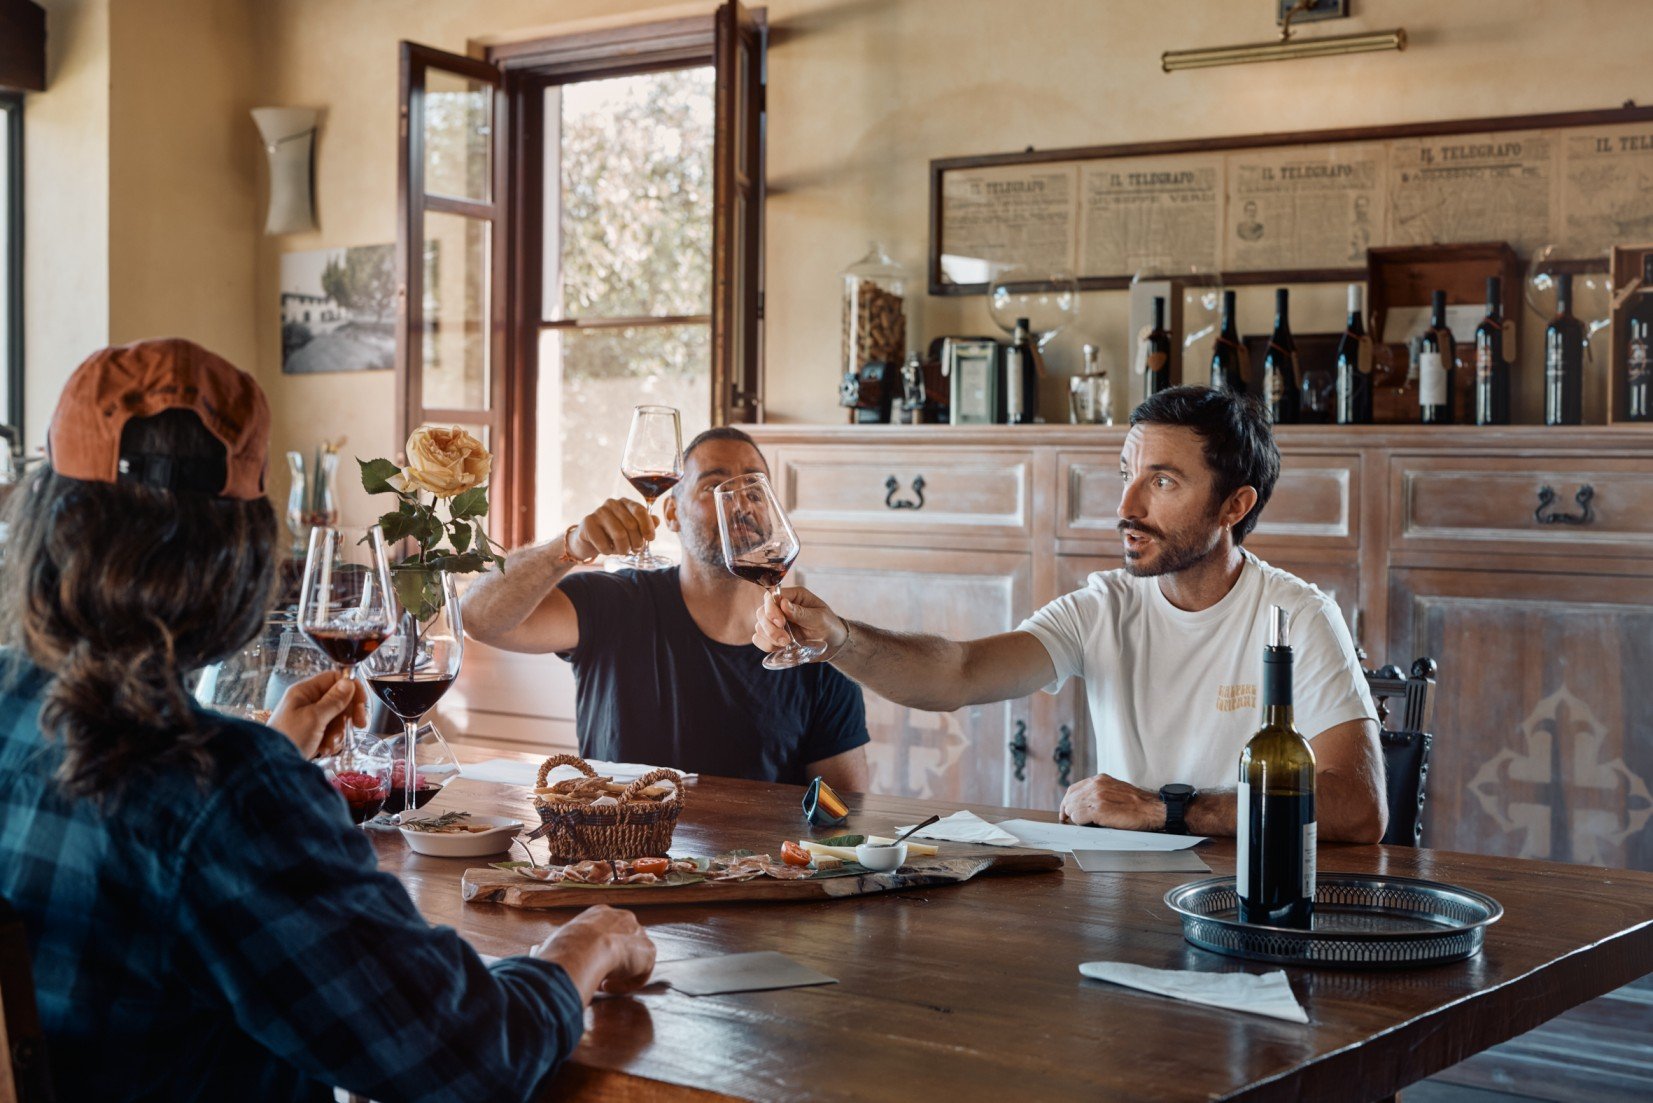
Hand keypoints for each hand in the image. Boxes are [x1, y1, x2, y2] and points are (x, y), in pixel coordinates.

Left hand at [268, 669, 365, 759]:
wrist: (275, 766)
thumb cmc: (289, 738)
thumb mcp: (315, 717)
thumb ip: (334, 700)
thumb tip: (349, 682)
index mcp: (305, 691)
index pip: (335, 678)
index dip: (351, 689)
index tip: (362, 704)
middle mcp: (307, 702)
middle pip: (339, 698)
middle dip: (348, 714)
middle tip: (358, 725)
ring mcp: (310, 718)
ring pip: (337, 717)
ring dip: (339, 731)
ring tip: (329, 744)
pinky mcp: (312, 733)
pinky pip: (331, 731)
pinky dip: (332, 741)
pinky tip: (324, 749)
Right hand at [534, 904, 656, 1003]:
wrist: (584, 947)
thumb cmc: (564, 946)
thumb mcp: (557, 942)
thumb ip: (561, 947)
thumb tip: (547, 959)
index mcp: (600, 913)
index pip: (603, 931)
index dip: (595, 950)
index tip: (585, 964)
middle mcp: (622, 918)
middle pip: (621, 941)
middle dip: (610, 960)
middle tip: (596, 975)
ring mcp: (638, 933)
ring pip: (632, 957)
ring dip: (619, 973)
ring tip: (602, 984)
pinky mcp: (648, 952)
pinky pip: (640, 972)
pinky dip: (626, 984)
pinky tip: (610, 988)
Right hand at [569, 498, 656, 559]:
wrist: (588, 541)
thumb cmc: (613, 535)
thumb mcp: (632, 530)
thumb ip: (645, 525)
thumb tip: (656, 520)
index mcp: (625, 503)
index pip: (640, 510)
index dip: (647, 526)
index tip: (650, 538)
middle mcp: (612, 503)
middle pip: (631, 525)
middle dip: (636, 542)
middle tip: (634, 550)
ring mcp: (598, 512)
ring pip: (619, 534)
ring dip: (623, 548)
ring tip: (622, 551)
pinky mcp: (588, 523)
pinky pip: (604, 543)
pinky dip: (608, 551)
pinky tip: (606, 549)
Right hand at [753, 586, 845, 654]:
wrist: (833, 643)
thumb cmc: (829, 625)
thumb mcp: (819, 618)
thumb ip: (801, 612)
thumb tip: (783, 603)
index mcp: (794, 596)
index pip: (772, 597)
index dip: (771, 609)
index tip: (781, 623)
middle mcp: (782, 607)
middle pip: (762, 612)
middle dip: (770, 627)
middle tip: (785, 639)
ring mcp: (776, 622)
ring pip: (759, 626)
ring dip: (769, 637)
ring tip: (786, 644)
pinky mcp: (774, 636)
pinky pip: (759, 638)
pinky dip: (765, 644)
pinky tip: (779, 648)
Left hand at [1059, 773, 1167, 831]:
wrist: (1153, 810)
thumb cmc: (1138, 805)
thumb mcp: (1116, 790)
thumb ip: (1100, 793)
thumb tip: (1085, 804)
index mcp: (1100, 779)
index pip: (1073, 789)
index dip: (1067, 801)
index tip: (1066, 811)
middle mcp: (1096, 785)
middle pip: (1069, 798)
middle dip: (1068, 811)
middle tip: (1069, 822)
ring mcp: (1097, 797)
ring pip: (1072, 808)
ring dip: (1075, 818)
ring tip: (1084, 824)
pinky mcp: (1099, 810)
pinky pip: (1078, 817)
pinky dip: (1080, 823)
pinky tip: (1089, 825)